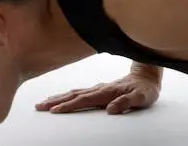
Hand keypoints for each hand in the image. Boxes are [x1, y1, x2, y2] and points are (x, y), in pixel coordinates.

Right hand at [35, 74, 160, 114]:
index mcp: (108, 92)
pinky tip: (60, 97)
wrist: (148, 76)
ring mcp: (99, 88)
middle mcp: (100, 89)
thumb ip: (127, 102)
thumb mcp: (142, 98)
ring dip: (58, 97)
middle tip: (39, 106)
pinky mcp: (99, 89)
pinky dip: (66, 95)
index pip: (85, 100)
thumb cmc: (145, 89)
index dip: (69, 106)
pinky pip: (79, 92)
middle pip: (74, 95)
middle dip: (56, 101)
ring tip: (43, 102)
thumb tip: (111, 110)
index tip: (54, 111)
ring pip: (74, 92)